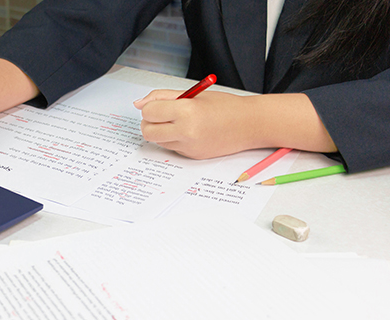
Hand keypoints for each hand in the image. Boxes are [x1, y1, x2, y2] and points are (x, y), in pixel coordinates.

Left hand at [133, 89, 336, 157]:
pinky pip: (171, 148)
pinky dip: (173, 139)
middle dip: (149, 122)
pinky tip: (188, 132)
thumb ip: (163, 97)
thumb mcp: (193, 94)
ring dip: (161, 131)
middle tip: (162, 115)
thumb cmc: (224, 106)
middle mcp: (186, 132)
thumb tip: (139, 104)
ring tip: (179, 122)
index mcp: (186, 111)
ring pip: (157, 141)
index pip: (149, 112)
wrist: (249, 124)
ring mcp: (189, 147)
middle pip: (147, 131)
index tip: (158, 105)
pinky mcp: (192, 156)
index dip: (150, 107)